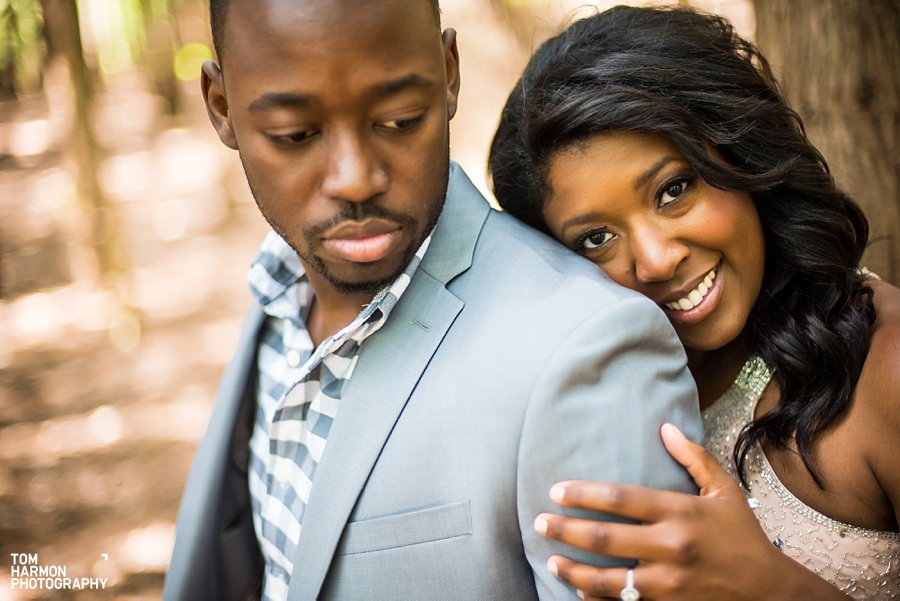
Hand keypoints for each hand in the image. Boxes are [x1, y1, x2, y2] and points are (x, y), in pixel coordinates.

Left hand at [534, 424, 848, 599]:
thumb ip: (693, 458)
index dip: (583, 494)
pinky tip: (578, 590)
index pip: (619, 498)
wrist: (771, 592)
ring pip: (608, 579)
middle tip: (541, 522)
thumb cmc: (744, 537)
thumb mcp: (725, 491)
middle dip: (566, 530)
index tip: (557, 492)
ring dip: (574, 570)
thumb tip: (665, 427)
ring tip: (551, 560)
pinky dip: (597, 599)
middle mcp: (670, 546)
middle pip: (605, 537)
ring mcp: (668, 582)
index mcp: (680, 512)